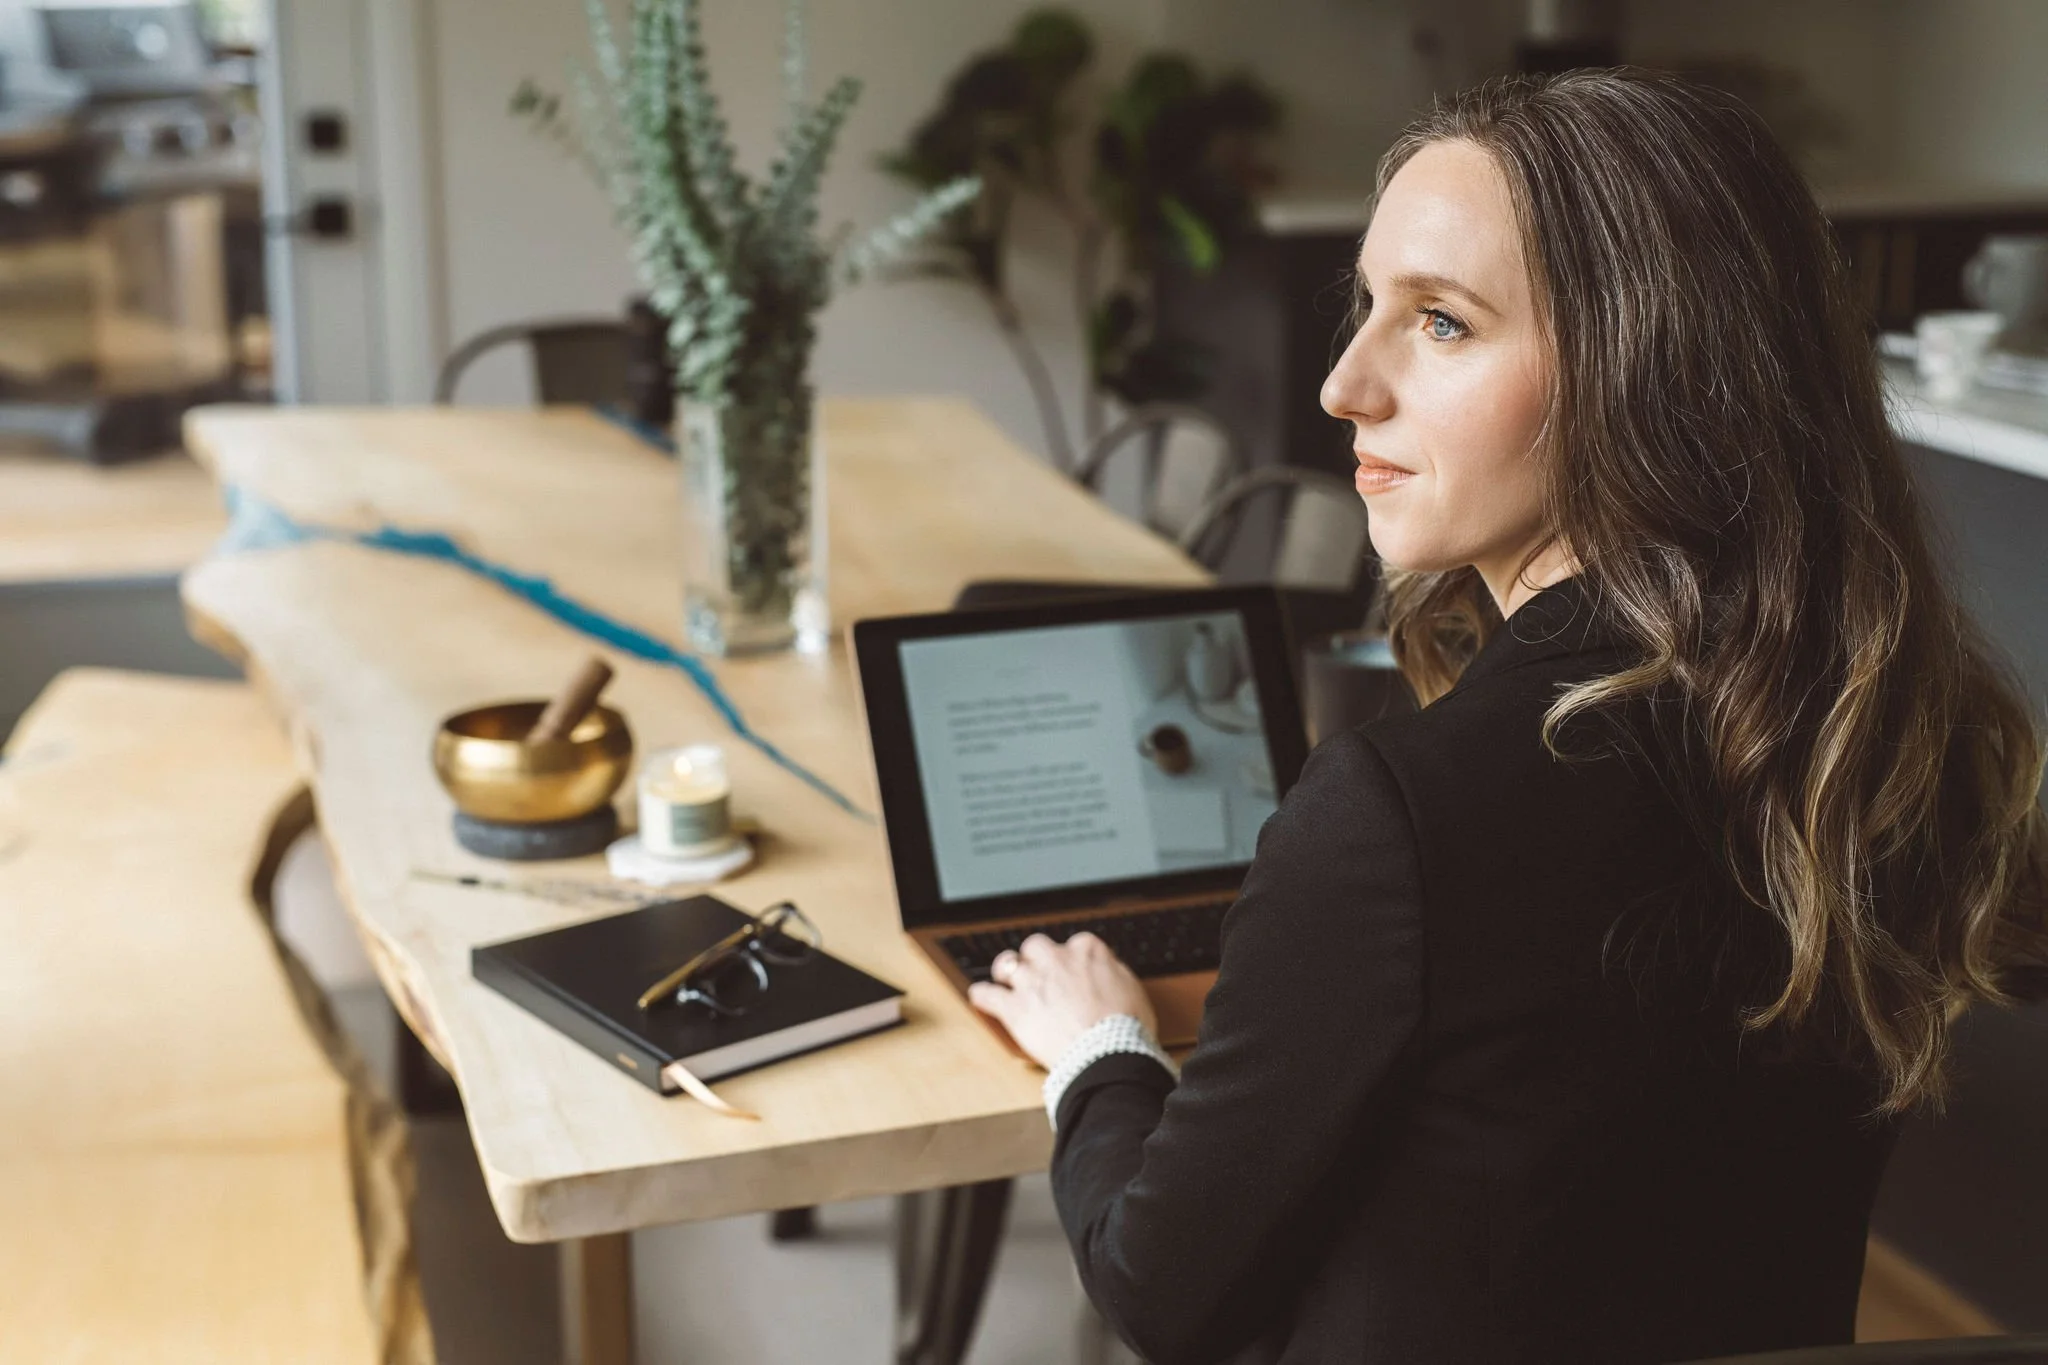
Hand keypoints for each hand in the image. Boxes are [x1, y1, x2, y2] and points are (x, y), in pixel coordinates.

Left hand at [966, 932, 1154, 1069]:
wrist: (1106, 1052)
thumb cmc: (1125, 1027)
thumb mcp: (1132, 989)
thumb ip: (1113, 971)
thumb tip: (1107, 967)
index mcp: (1087, 951)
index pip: (1074, 945)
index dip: (1071, 960)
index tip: (1071, 972)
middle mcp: (1056, 960)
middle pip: (1036, 947)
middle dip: (1035, 958)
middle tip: (1038, 973)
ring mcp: (1032, 982)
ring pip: (1007, 963)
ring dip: (1005, 970)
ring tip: (1005, 978)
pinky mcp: (1013, 1008)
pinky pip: (986, 994)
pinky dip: (981, 996)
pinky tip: (980, 996)